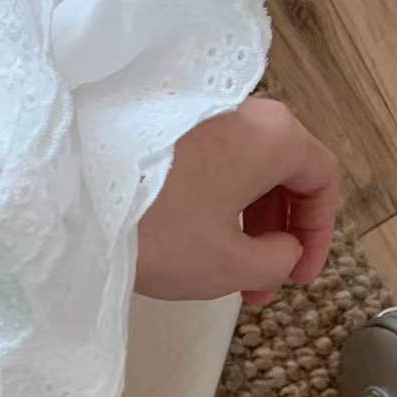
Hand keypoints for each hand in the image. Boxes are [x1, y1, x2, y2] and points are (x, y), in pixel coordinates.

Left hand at [135, 97, 339, 307]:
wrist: (74, 199)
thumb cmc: (160, 231)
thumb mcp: (230, 264)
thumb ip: (277, 262)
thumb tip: (283, 252)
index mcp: (275, 136)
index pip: (321, 179)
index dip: (319, 234)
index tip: (299, 276)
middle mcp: (244, 111)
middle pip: (282, 173)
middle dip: (276, 236)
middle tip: (260, 286)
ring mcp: (201, 113)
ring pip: (243, 170)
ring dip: (244, 224)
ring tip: (224, 274)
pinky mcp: (163, 126)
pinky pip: (208, 163)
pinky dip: (214, 203)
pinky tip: (192, 241)